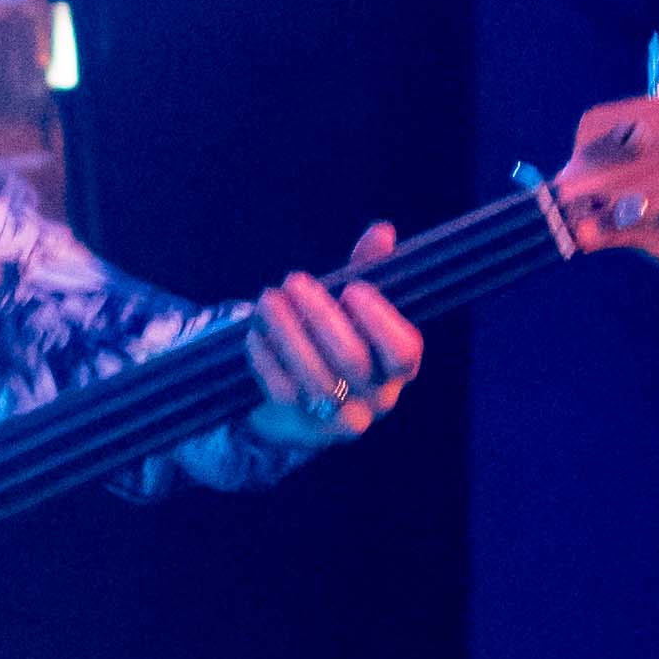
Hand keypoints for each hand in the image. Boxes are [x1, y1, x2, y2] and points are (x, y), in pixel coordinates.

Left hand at [243, 222, 423, 454]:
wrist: (295, 404)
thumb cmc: (332, 342)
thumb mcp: (353, 308)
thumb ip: (368, 270)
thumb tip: (382, 231)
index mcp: (397, 370)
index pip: (404, 352)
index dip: (380, 319)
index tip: (353, 287)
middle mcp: (376, 399)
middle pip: (352, 359)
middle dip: (320, 314)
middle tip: (293, 281)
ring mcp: (339, 418)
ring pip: (316, 378)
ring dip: (288, 332)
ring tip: (268, 300)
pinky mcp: (301, 427)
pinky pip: (283, 392)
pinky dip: (267, 359)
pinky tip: (255, 333)